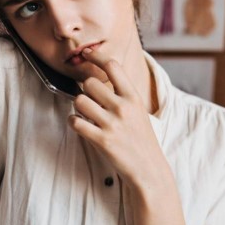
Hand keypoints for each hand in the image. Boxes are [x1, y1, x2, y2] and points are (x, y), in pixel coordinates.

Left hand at [69, 47, 167, 189]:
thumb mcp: (139, 112)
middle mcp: (123, 107)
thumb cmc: (142, 140)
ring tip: (86, 115)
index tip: (86, 54)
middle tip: (91, 102)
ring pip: (79, 100)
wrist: (149, 169)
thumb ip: (122, 96)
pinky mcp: (101, 140)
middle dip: (86, 91)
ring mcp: (112, 124)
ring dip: (79, 107)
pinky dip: (74, 122)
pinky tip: (82, 126)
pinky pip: (76, 122)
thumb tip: (97, 80)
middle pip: (90, 83)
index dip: (96, 56)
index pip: (112, 66)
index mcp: (134, 98)